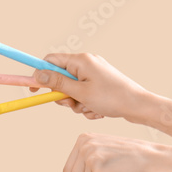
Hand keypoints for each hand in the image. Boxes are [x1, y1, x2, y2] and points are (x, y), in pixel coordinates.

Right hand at [29, 53, 154, 120]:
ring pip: (71, 90)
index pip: (51, 61)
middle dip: (63, 95)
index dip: (40, 74)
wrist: (138, 106)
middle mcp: (86, 64)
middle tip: (71, 104)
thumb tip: (38, 75)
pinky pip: (83, 95)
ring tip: (90, 108)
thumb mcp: (80, 92)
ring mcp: (93, 74)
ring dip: (76, 103)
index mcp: (81, 60)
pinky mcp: (99, 84)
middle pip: (60, 78)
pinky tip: (98, 110)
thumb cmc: (111, 98)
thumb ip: (57, 83)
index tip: (33, 89)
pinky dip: (86, 105)